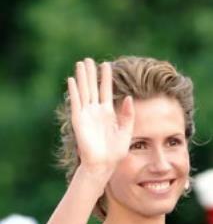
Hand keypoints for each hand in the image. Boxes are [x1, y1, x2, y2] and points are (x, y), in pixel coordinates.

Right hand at [68, 59, 133, 181]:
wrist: (104, 164)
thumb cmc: (115, 151)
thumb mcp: (126, 130)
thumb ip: (128, 114)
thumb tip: (129, 97)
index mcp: (108, 113)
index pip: (107, 90)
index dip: (106, 78)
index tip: (106, 65)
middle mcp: (96, 111)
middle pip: (93, 87)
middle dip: (91, 73)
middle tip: (89, 59)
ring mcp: (87, 114)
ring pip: (84, 91)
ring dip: (82, 77)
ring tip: (80, 63)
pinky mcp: (79, 120)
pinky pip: (76, 103)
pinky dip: (75, 91)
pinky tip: (72, 80)